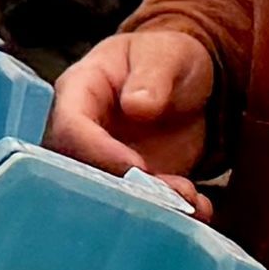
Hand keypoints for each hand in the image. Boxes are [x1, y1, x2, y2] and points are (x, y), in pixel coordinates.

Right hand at [46, 28, 217, 216]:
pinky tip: (199, 209)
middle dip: (123, 190)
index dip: (98, 151)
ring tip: (190, 202)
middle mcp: (82, 134)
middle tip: (167, 196)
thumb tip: (137, 105)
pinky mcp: (130, 184)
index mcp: (79, 92)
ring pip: (109, 196)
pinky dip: (169, 214)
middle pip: (79, 172)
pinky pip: (139, 206)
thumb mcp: (166, 55)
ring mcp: (104, 163)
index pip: (69, 128)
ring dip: (149, 207)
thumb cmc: (166, 59)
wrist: (185, 83)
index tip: (136, 166)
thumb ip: (153, 75)